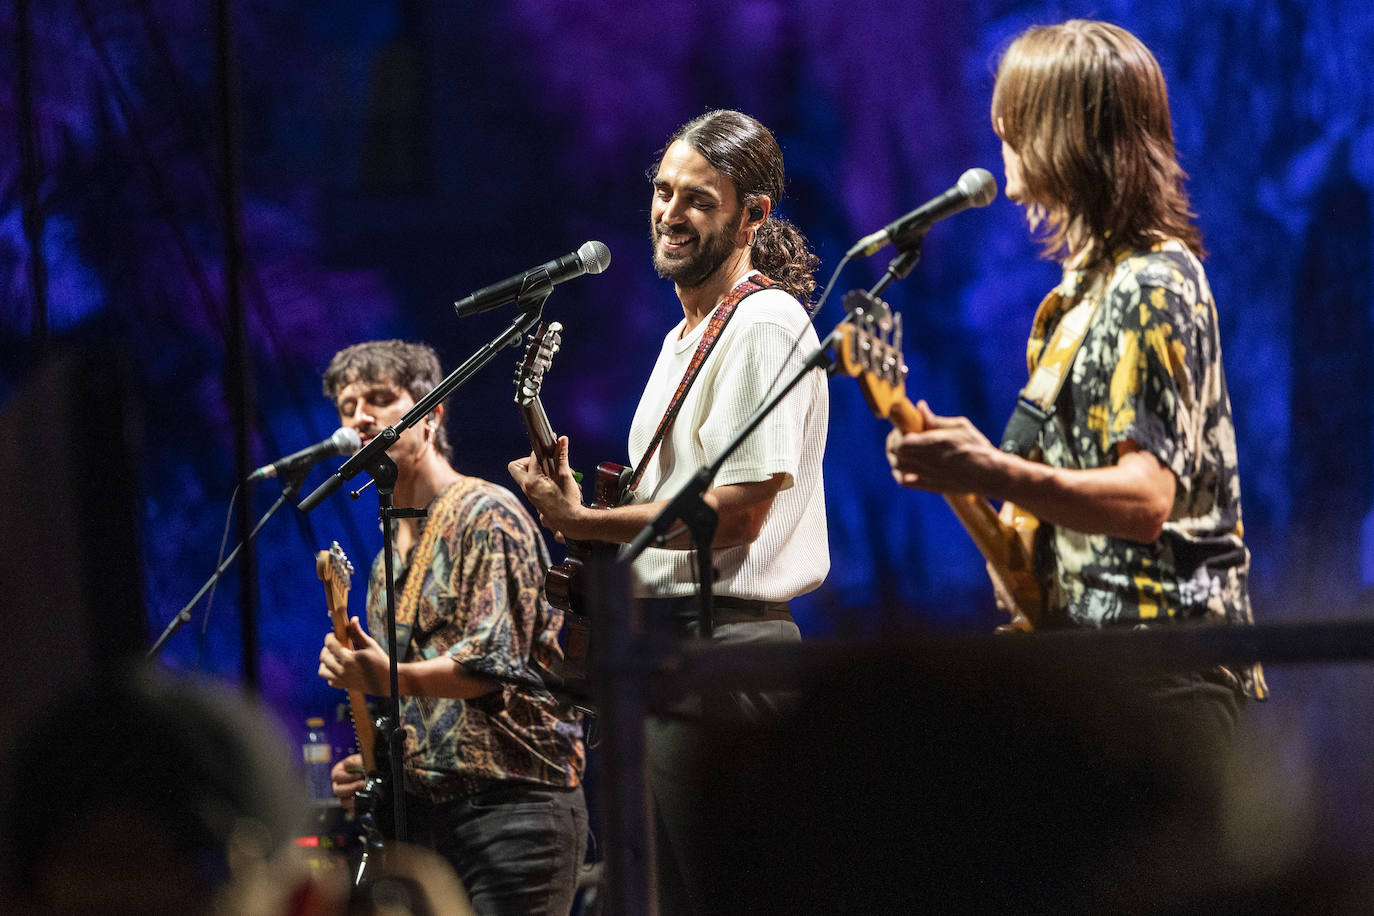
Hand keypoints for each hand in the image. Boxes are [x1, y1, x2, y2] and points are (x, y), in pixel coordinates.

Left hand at [319, 617, 389, 695]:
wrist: (387, 681)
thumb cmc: (380, 661)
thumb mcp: (370, 645)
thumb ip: (357, 633)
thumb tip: (353, 619)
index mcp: (348, 659)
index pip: (330, 645)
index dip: (329, 637)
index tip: (332, 635)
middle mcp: (342, 671)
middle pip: (323, 657)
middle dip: (327, 649)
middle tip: (336, 645)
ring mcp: (342, 680)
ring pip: (322, 670)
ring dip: (326, 662)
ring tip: (335, 657)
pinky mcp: (344, 686)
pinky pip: (330, 680)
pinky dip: (331, 673)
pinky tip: (339, 667)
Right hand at [331, 753, 365, 813]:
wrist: (378, 772)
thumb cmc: (368, 764)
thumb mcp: (362, 759)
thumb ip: (355, 762)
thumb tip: (346, 764)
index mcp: (341, 771)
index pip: (335, 776)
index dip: (346, 776)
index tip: (358, 774)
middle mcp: (341, 784)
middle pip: (337, 790)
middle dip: (351, 788)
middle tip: (363, 784)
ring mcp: (346, 795)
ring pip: (342, 802)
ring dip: (353, 799)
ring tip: (364, 793)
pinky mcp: (353, 804)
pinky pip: (350, 810)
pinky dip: (355, 809)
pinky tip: (363, 804)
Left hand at [508, 436, 586, 538]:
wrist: (570, 522)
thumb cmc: (568, 501)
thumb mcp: (565, 476)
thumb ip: (562, 456)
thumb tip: (562, 440)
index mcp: (532, 481)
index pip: (532, 458)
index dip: (542, 450)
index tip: (551, 446)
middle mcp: (527, 488)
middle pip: (516, 467)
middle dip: (528, 460)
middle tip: (544, 461)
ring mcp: (529, 494)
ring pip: (523, 475)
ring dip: (536, 469)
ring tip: (553, 471)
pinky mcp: (534, 498)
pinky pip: (531, 483)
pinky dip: (540, 478)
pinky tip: (554, 480)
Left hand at [885, 400, 1001, 494]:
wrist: (990, 474)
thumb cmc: (977, 447)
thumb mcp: (960, 426)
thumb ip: (936, 420)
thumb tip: (920, 407)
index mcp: (934, 443)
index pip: (901, 441)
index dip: (897, 434)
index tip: (902, 428)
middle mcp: (928, 461)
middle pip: (895, 453)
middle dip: (893, 443)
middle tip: (901, 436)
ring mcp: (927, 475)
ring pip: (897, 467)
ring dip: (896, 457)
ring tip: (904, 450)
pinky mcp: (930, 486)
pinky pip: (904, 482)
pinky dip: (900, 473)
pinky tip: (908, 466)